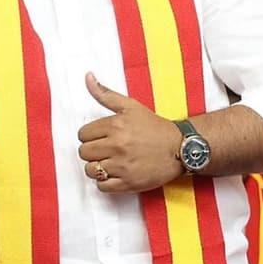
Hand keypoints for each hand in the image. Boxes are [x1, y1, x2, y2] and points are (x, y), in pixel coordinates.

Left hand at [77, 72, 183, 192]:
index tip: (101, 137)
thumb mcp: (130, 106)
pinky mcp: (129, 182)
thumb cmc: (154, 127)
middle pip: (84, 152)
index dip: (90, 136)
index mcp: (115, 126)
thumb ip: (105, 94)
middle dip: (92, 151)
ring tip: (109, 162)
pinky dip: (105, 182)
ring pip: (90, 170)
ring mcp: (123, 166)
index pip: (82, 135)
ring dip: (97, 167)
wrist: (180, 148)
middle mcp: (117, 146)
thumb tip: (87, 76)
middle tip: (105, 150)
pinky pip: (102, 186)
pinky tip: (114, 174)